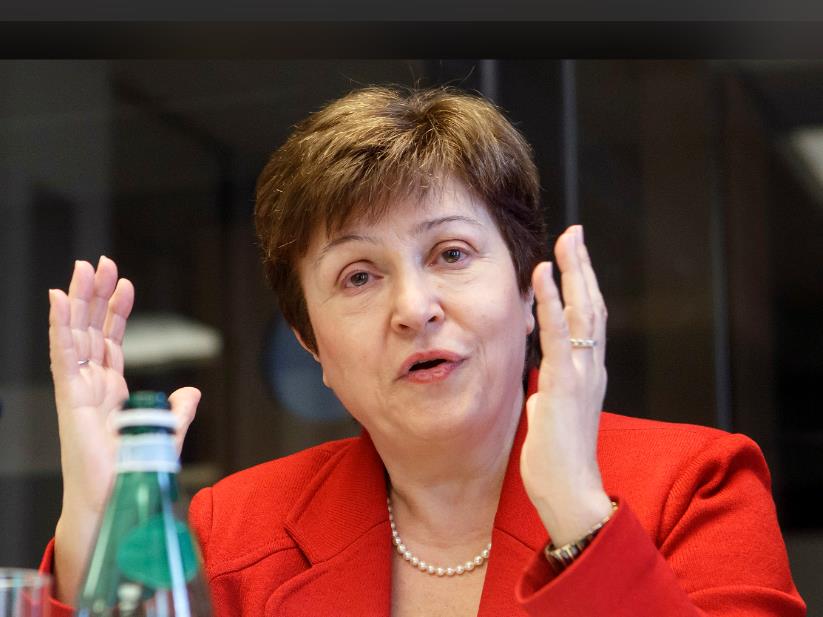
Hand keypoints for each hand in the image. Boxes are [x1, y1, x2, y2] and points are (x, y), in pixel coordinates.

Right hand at [48, 256, 199, 601]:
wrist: (116, 498)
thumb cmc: (132, 470)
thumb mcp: (165, 433)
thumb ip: (177, 411)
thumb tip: (192, 393)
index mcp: (111, 389)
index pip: (111, 340)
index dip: (116, 310)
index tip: (124, 282)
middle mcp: (91, 384)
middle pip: (91, 329)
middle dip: (95, 295)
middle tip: (100, 261)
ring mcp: (78, 389)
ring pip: (76, 334)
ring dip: (78, 300)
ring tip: (83, 268)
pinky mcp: (70, 397)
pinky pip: (63, 355)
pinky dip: (60, 326)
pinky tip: (60, 299)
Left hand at [520, 226, 612, 546]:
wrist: (570, 493)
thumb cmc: (558, 460)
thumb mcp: (554, 416)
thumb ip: (550, 395)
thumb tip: (539, 388)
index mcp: (588, 374)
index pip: (589, 320)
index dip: (583, 286)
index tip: (573, 258)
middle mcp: (591, 368)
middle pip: (593, 306)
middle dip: (583, 267)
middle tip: (576, 233)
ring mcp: (580, 374)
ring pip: (583, 312)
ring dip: (573, 272)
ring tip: (566, 240)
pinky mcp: (563, 385)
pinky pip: (558, 335)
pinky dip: (552, 302)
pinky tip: (544, 276)